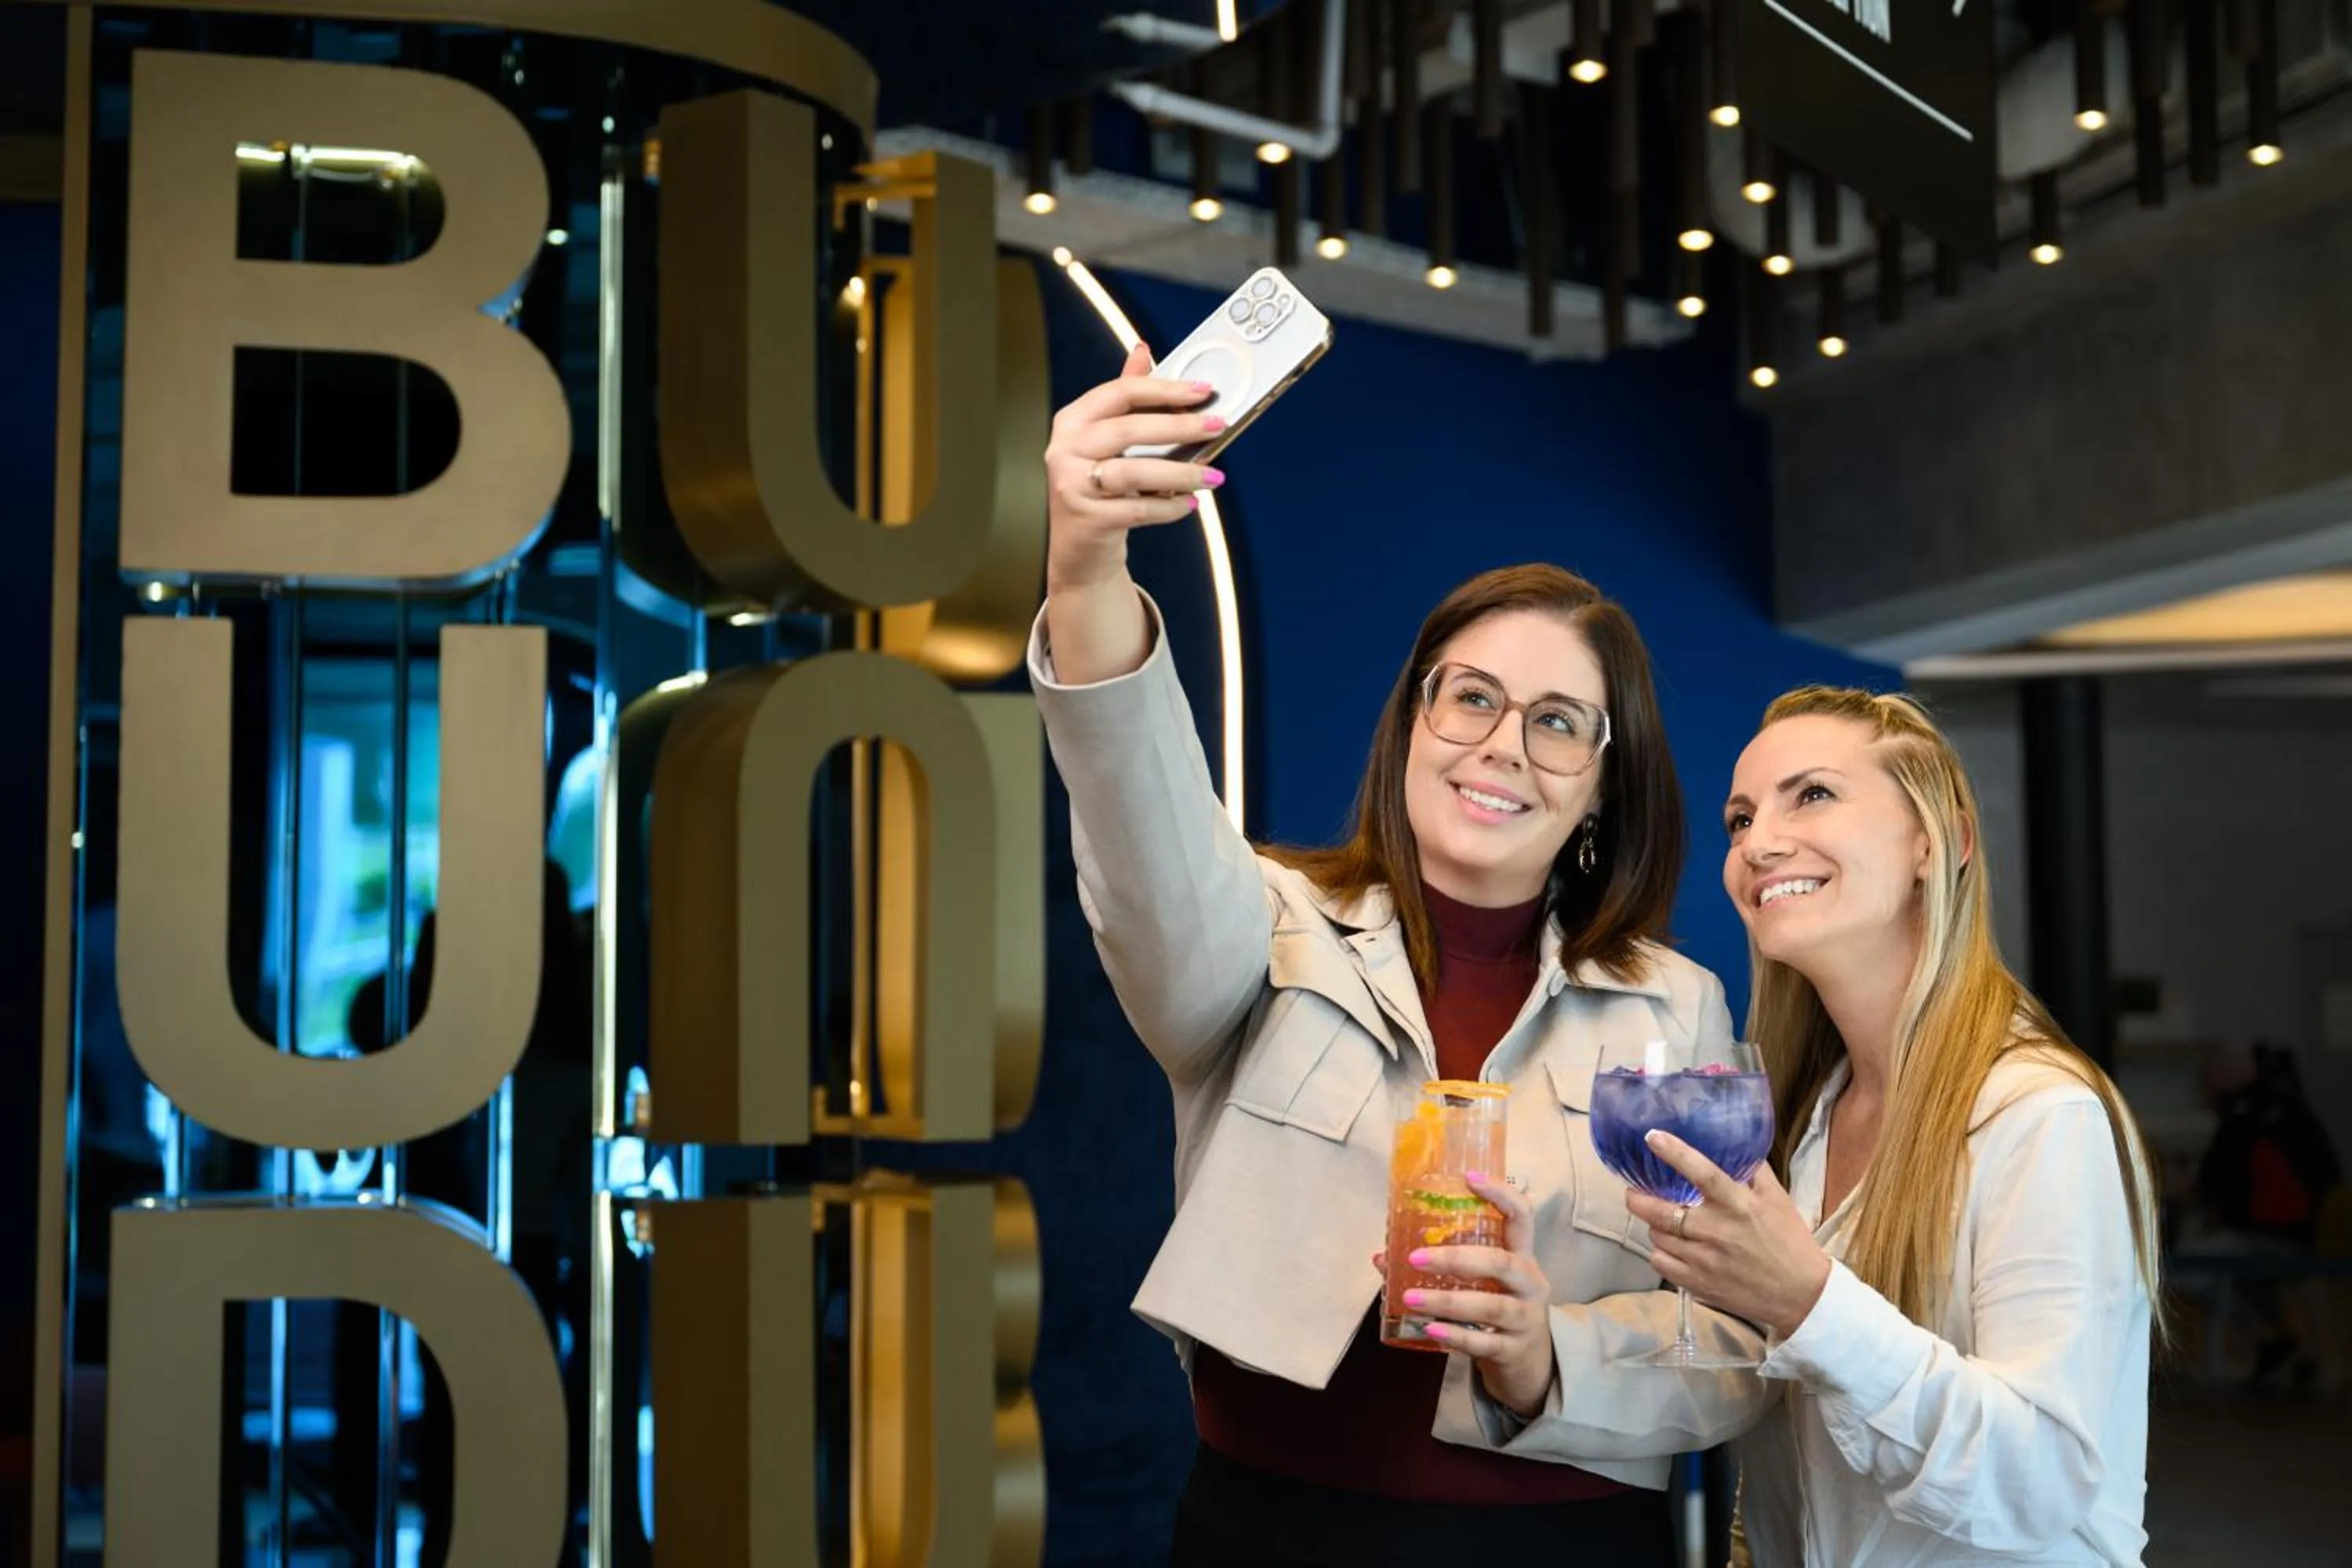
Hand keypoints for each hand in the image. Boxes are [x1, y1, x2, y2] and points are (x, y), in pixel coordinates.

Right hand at [1043, 343, 1228, 592]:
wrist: (1078, 551)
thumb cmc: (1098, 490)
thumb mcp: (1107, 441)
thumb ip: (1125, 398)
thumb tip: (1143, 351)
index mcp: (1072, 421)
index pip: (1120, 392)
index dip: (1164, 388)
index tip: (1203, 391)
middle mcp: (1065, 449)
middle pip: (1128, 428)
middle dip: (1180, 426)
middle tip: (1217, 426)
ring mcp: (1071, 484)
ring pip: (1135, 472)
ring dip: (1181, 473)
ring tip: (1213, 476)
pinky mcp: (1085, 518)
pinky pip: (1138, 509)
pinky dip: (1169, 507)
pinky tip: (1189, 504)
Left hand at [1373, 1172, 1555, 1419]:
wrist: (1530, 1364)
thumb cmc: (1499, 1309)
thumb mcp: (1484, 1284)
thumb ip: (1445, 1267)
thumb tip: (1383, 1256)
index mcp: (1522, 1256)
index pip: (1522, 1216)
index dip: (1501, 1194)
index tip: (1469, 1178)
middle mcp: (1530, 1283)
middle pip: (1501, 1262)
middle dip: (1457, 1257)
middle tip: (1416, 1257)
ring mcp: (1526, 1319)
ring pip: (1490, 1306)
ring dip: (1446, 1301)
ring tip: (1410, 1297)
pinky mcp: (1514, 1350)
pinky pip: (1483, 1342)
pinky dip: (1455, 1336)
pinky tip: (1430, 1330)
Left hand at [1626, 1131, 1831, 1337]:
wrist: (1801, 1294)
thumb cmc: (1789, 1241)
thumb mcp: (1777, 1199)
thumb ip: (1753, 1171)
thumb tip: (1733, 1144)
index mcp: (1738, 1205)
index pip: (1702, 1173)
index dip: (1675, 1153)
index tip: (1651, 1137)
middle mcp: (1716, 1231)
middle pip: (1662, 1212)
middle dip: (1638, 1199)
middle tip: (1633, 1191)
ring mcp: (1704, 1260)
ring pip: (1658, 1237)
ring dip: (1653, 1225)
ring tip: (1660, 1219)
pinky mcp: (1698, 1284)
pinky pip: (1661, 1263)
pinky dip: (1660, 1252)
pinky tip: (1669, 1246)